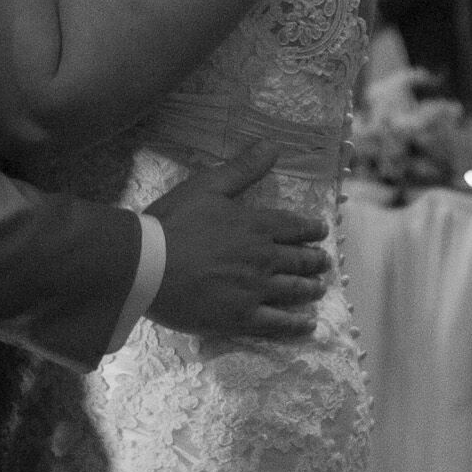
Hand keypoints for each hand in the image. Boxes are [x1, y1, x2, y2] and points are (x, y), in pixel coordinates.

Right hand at [143, 141, 330, 345]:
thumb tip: (274, 145)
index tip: (322, 231)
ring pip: (293, 291)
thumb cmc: (174, 221)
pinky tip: (308, 326)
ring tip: (320, 289)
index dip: (311, 229)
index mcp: (255, 226)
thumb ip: (243, 168)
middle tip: (324, 262)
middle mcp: (263, 259)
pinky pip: (277, 324)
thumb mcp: (208, 185)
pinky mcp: (241, 318)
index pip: (293, 227)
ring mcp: (254, 291)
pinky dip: (296, 325)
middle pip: (298, 260)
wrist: (147, 264)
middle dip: (315, 260)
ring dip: (311, 289)